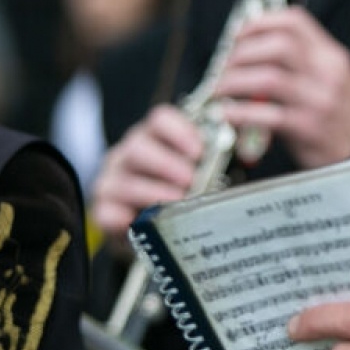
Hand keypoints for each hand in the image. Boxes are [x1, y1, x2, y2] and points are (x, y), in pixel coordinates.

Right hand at [90, 104, 204, 240]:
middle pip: (137, 146)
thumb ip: (213, 158)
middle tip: (190, 178)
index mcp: (151, 138)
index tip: (199, 150)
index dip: (179, 131)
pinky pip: (108, 213)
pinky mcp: (103, 211)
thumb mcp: (194, 170)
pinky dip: (125, 218)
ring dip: (154, 191)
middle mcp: (126, 155)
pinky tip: (144, 223)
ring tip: (179, 201)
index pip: (159, 119)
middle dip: (167, 163)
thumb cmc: (177, 193)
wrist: (149, 231)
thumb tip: (246, 151)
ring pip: (124, 181)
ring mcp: (110, 182)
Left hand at [214, 7, 349, 169]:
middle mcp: (327, 73)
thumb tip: (252, 52)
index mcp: (331, 57)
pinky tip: (228, 114)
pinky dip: (240, 112)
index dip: (259, 23)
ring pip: (268, 78)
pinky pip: (267, 114)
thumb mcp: (331, 79)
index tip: (238, 35)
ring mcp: (320, 101)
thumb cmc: (341, 118)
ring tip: (221, 89)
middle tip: (225, 66)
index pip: (295, 21)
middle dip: (242, 52)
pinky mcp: (309, 128)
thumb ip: (300, 63)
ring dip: (235, 81)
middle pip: (278, 45)